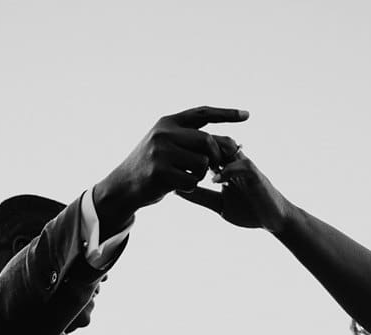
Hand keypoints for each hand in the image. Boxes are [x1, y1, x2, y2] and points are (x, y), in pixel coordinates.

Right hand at [94, 106, 248, 227]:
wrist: (123, 186)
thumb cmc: (152, 166)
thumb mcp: (166, 144)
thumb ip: (191, 139)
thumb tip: (231, 142)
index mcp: (167, 122)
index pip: (202, 113)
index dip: (226, 114)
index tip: (247, 115)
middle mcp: (164, 133)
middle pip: (207, 140)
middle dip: (216, 156)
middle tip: (215, 167)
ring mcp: (161, 152)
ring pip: (202, 162)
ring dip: (200, 174)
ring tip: (184, 176)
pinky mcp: (161, 172)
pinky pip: (193, 180)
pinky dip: (190, 186)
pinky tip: (177, 186)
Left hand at [176, 150, 295, 232]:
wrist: (273, 220)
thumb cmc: (249, 211)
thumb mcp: (218, 203)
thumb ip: (200, 196)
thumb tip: (176, 191)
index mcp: (224, 165)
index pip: (203, 149)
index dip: (187, 151)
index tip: (170, 160)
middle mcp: (234, 160)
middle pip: (211, 142)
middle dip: (194, 148)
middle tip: (177, 158)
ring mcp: (245, 165)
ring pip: (225, 147)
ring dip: (209, 155)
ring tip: (194, 168)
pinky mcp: (255, 174)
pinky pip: (240, 165)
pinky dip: (226, 171)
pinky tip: (213, 180)